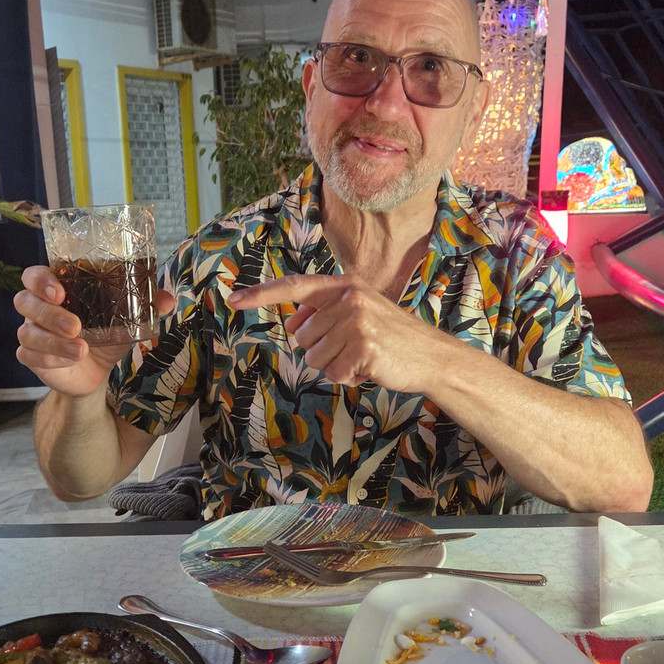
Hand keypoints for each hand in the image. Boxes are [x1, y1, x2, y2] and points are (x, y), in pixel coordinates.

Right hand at [14, 266, 174, 397]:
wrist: (97, 371)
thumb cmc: (105, 335)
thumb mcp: (125, 320)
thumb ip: (144, 307)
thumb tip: (168, 299)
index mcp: (57, 290)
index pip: (34, 276)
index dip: (41, 281)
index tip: (59, 291)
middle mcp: (38, 308)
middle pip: (25, 301)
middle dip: (49, 313)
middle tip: (75, 325)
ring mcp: (31, 332)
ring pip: (27, 332)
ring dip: (53, 341)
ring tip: (80, 350)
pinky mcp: (32, 356)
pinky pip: (29, 355)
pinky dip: (51, 358)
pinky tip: (71, 360)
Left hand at [227, 273, 439, 390]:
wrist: (430, 357)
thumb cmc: (390, 338)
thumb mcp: (358, 315)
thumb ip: (325, 314)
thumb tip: (293, 324)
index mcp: (345, 285)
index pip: (294, 287)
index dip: (261, 294)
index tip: (233, 299)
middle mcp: (349, 298)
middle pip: (302, 336)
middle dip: (323, 351)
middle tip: (354, 349)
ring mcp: (357, 322)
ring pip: (315, 358)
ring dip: (336, 366)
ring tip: (363, 358)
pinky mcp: (363, 347)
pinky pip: (333, 374)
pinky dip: (348, 379)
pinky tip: (369, 370)